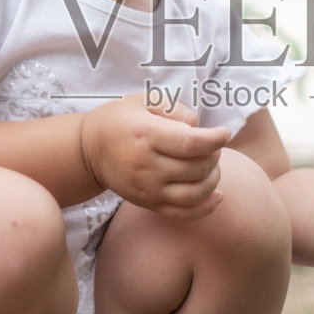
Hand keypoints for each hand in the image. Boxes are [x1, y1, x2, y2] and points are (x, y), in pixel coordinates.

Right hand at [80, 93, 229, 218]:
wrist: (89, 151)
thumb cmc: (120, 120)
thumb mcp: (143, 100)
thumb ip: (174, 108)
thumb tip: (199, 127)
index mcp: (146, 136)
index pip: (191, 143)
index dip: (215, 139)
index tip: (224, 133)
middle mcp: (146, 166)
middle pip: (196, 168)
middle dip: (214, 156)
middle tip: (212, 146)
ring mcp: (147, 189)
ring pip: (195, 193)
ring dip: (213, 179)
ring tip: (211, 166)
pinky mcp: (148, 204)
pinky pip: (183, 213)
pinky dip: (206, 207)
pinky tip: (218, 195)